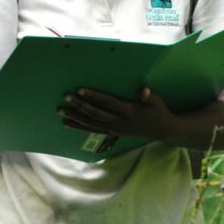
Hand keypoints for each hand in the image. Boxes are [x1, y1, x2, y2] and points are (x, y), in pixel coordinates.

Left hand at [59, 87, 176, 140]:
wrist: (163, 131)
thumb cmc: (159, 112)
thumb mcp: (157, 102)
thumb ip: (149, 96)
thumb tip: (144, 90)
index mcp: (128, 111)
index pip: (107, 102)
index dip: (93, 96)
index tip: (80, 90)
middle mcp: (118, 122)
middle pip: (95, 113)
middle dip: (79, 105)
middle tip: (66, 97)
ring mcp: (115, 129)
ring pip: (91, 123)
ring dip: (75, 117)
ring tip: (61, 112)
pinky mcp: (113, 133)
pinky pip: (93, 130)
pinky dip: (79, 127)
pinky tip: (68, 124)